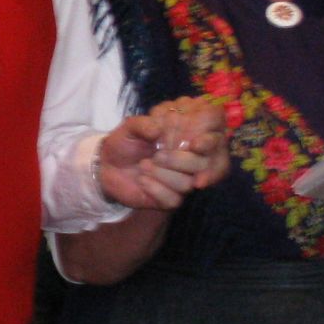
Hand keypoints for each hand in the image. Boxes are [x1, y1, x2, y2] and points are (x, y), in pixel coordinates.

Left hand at [96, 96, 228, 208]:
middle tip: (158, 155)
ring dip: (162, 174)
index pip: (216, 138)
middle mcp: (192, 160)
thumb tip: (157, 130)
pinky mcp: (170, 199)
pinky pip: (173, 199)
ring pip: (187, 183)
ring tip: (144, 165)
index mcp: (189, 136)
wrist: (107, 165)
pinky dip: (155, 188)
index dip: (211, 141)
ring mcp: (183, 181)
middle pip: (208, 165)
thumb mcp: (130, 127)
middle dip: (182, 160)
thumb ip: (142, 124)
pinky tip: (142, 180)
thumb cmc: (126, 142)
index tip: (196, 144)